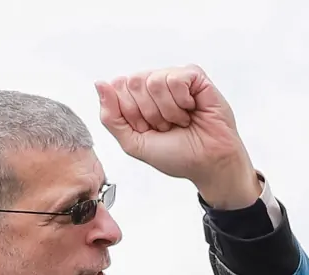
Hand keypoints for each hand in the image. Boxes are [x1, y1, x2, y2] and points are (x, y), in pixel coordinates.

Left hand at [95, 67, 259, 209]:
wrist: (209, 164)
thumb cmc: (176, 155)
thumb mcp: (134, 143)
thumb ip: (111, 117)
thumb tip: (99, 83)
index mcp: (137, 98)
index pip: (116, 89)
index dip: (132, 115)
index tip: (149, 130)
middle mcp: (153, 84)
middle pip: (132, 82)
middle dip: (149, 113)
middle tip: (167, 126)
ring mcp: (174, 77)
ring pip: (153, 81)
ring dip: (167, 111)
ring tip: (181, 121)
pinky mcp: (194, 76)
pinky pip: (175, 78)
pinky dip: (181, 102)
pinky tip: (192, 109)